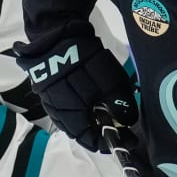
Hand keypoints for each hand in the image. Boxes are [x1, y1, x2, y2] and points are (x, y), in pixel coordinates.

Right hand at [16, 35, 137, 150]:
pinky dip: (78, 113)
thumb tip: (128, 121)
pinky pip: (64, 110)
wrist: (55, 34)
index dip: (109, 142)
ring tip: (105, 116)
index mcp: (72, 114)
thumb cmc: (83, 59)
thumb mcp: (109, 80)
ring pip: (71, 123)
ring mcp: (51, 102)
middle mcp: (59, 113)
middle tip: (118, 127)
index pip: (90, 140)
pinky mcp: (49, 90)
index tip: (127, 139)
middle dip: (99, 133)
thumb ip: (120, 103)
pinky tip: (89, 105)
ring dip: (88, 124)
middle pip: (80, 133)